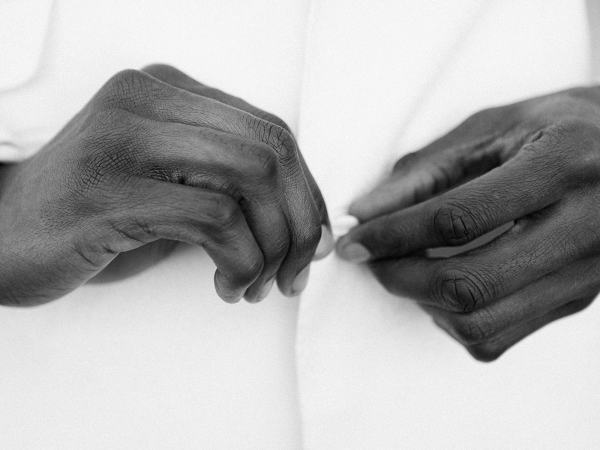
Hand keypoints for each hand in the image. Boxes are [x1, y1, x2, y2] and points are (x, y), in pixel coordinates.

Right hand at [0, 64, 331, 305]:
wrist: (1, 235)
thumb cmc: (95, 215)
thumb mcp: (171, 183)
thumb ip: (229, 181)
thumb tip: (310, 223)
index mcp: (168, 91)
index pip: (272, 132)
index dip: (309, 192)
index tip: (314, 241)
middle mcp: (147, 100)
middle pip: (271, 151)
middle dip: (300, 223)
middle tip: (295, 273)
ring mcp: (125, 139)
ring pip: (252, 178)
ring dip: (274, 246)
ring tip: (259, 285)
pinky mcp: (111, 190)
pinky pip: (215, 218)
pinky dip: (240, 261)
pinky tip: (228, 287)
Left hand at [337, 86, 599, 360]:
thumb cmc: (557, 128)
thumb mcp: (493, 128)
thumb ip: (425, 171)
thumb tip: (364, 212)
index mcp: (562, 164)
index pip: (457, 217)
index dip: (392, 234)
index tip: (355, 241)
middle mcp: (585, 226)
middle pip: (469, 283)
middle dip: (401, 278)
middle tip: (372, 261)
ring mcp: (585, 273)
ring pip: (482, 322)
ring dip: (424, 305)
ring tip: (406, 272)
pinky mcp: (576, 300)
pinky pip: (499, 338)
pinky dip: (453, 322)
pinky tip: (445, 290)